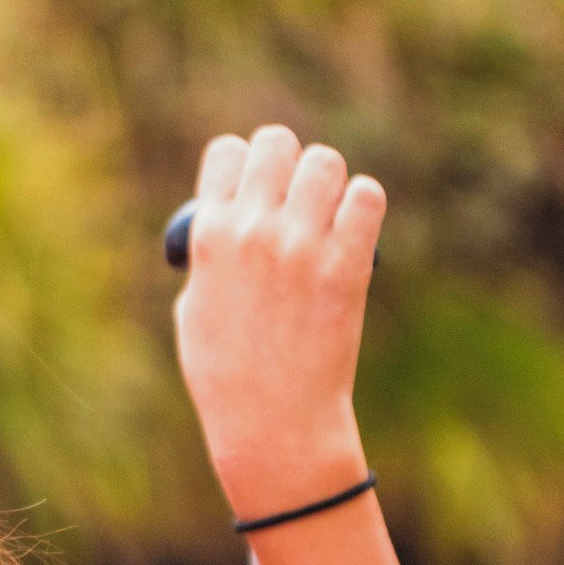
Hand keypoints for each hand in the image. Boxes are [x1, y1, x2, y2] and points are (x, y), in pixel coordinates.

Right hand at [172, 125, 386, 519]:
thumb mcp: (196, 309)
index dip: (241, 164)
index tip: (250, 189)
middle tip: (293, 197)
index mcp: (209, 237)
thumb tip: (231, 217)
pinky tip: (352, 232)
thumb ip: (212, 255)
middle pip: (278, 142)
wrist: (273, 422)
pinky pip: (367, 196)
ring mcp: (303, 245)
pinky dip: (362, 207)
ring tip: (326, 216)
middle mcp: (254, 231)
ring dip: (327, 182)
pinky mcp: (347, 264)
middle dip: (286, 162)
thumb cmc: (226, 374)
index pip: (226, 152)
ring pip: (326, 162)